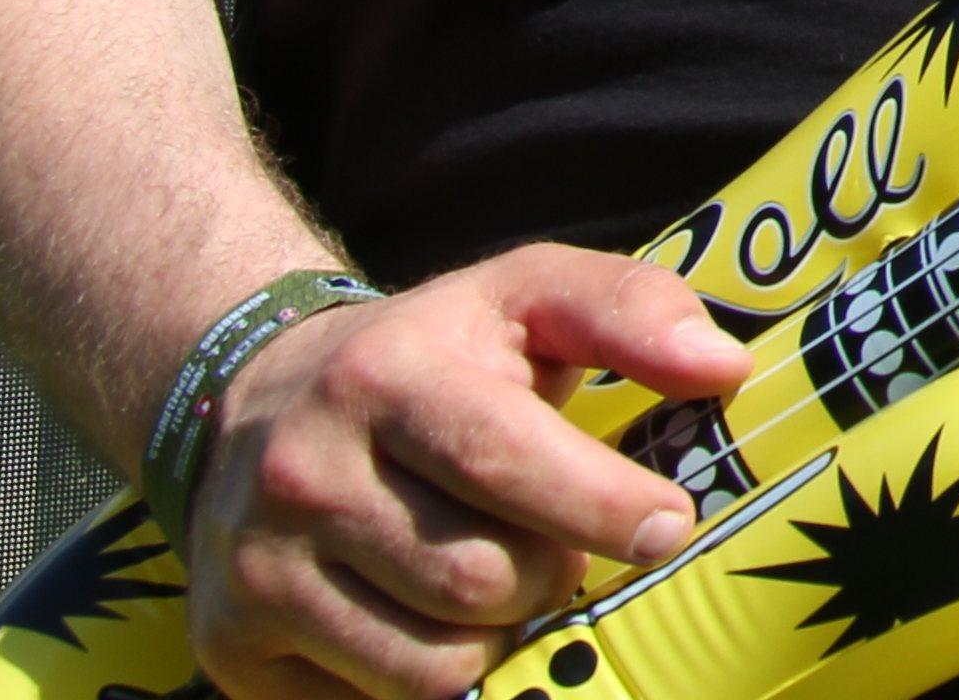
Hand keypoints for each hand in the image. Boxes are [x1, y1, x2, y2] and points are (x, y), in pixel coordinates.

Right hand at [185, 248, 744, 696]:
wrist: (249, 402)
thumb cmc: (429, 353)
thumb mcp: (522, 296)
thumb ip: (632, 308)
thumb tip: (725, 368)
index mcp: (384, 377)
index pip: (509, 463)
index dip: (602, 506)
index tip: (667, 526)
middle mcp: (305, 473)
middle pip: (484, 581)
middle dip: (550, 575)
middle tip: (554, 545)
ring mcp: (259, 569)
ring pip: (433, 663)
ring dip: (496, 637)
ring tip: (492, 576)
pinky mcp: (233, 645)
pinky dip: (423, 673)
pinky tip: (420, 613)